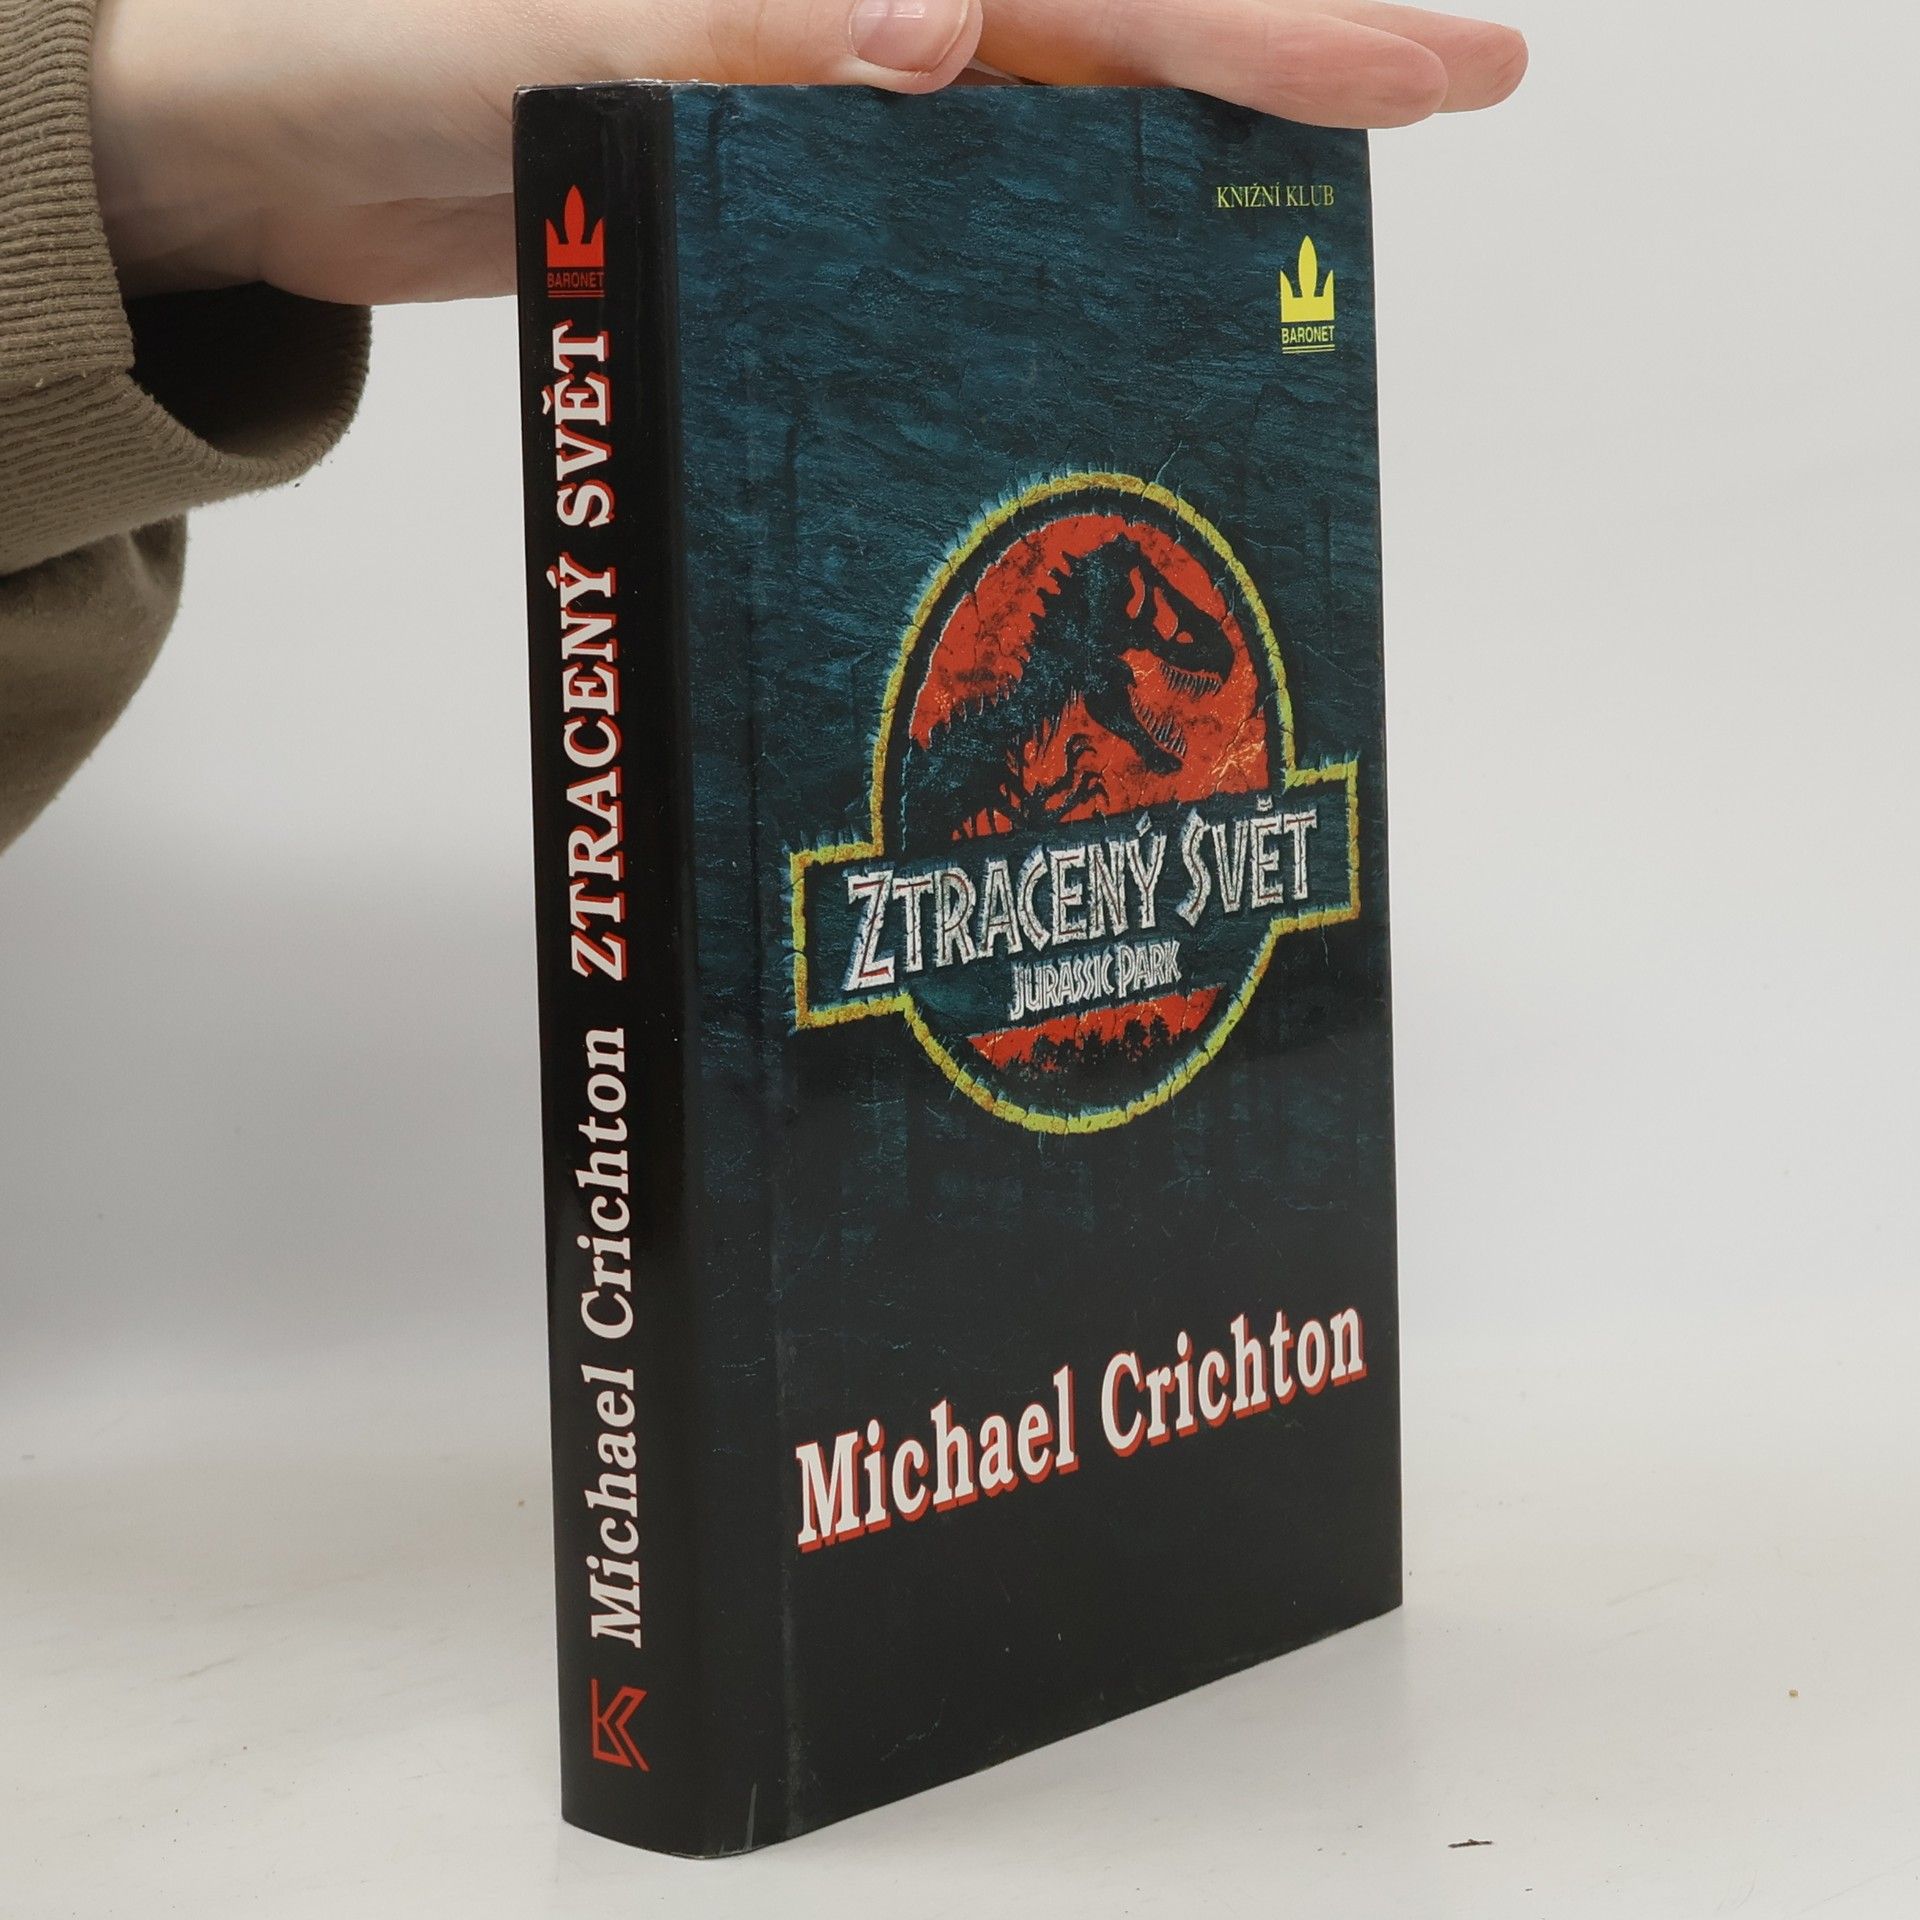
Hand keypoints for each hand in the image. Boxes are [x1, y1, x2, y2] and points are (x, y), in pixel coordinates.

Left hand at [90, 0, 1525, 305]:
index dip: (1270, 17)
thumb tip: (944, 26)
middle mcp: (853, 9)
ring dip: (1178, 161)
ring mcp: (823, 92)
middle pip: (1112, 25)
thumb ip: (734, 24)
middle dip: (1287, 57)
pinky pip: (940, 209)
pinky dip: (1028, 248)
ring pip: (1049, 118)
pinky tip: (1101, 292)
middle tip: (1457, 89)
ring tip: (1316, 221)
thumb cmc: (363, 41)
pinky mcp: (780, 176)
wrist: (264, 137)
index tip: (1431, 56)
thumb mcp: (556, 34)